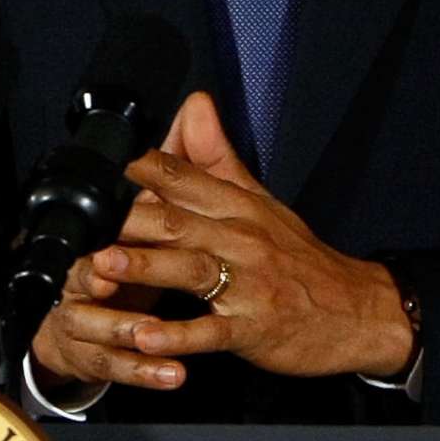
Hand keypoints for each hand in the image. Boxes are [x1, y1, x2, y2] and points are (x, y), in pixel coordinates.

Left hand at [30, 92, 413, 388]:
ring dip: (146, 266)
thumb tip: (194, 104)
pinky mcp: (254, 328)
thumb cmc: (300, 258)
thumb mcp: (262, 201)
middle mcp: (241, 238)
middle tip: (81, 218)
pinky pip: (210, 331)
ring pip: (190, 270)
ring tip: (103, 265)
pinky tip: (147, 336)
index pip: (183, 176)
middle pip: (176, 221)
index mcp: (238, 205)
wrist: (357, 311)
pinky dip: (179, 334)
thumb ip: (218, 156)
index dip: (139, 167)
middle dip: (126, 219)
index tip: (98, 162)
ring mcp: (249, 284)